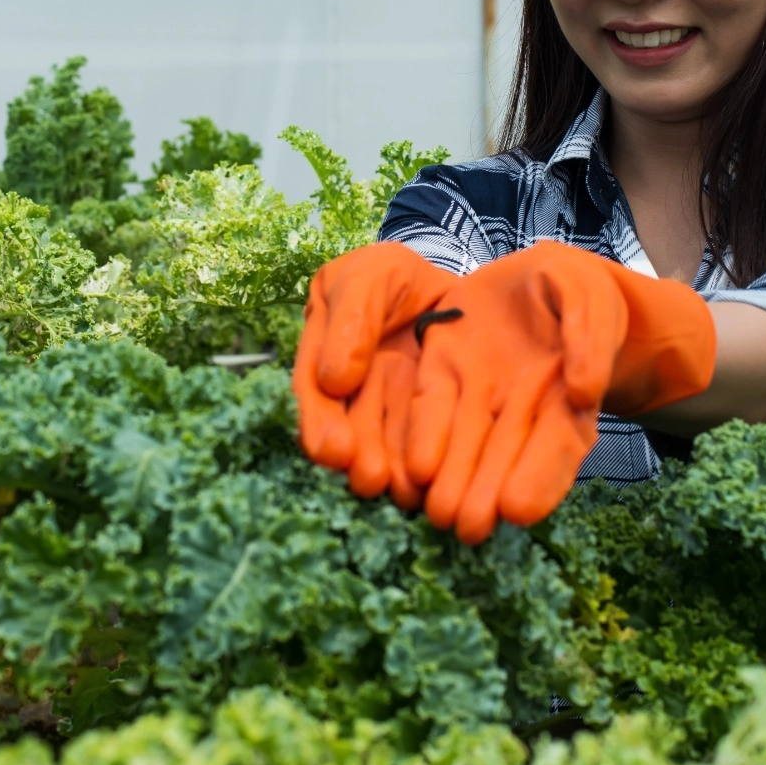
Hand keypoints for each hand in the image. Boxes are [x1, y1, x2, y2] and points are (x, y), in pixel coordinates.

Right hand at [292, 242, 454, 502]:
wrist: (450, 278)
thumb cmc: (395, 275)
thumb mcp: (368, 276)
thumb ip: (351, 318)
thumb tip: (334, 380)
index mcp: (323, 357)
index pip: (314, 395)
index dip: (321, 426)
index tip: (334, 452)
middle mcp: (351, 393)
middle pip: (350, 431)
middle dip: (359, 458)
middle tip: (370, 479)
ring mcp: (390, 408)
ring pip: (387, 445)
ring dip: (393, 470)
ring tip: (404, 489)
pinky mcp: (430, 419)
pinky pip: (429, 442)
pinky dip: (432, 462)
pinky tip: (439, 480)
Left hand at [406, 241, 715, 543]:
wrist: (530, 279)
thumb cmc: (574, 292)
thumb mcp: (591, 299)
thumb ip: (591, 336)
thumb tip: (586, 391)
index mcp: (565, 401)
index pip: (556, 445)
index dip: (540, 477)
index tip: (520, 510)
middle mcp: (519, 409)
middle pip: (503, 457)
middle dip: (485, 493)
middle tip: (469, 528)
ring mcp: (477, 394)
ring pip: (464, 443)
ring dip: (452, 480)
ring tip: (439, 513)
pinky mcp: (441, 372)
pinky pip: (430, 406)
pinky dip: (423, 437)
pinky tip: (414, 469)